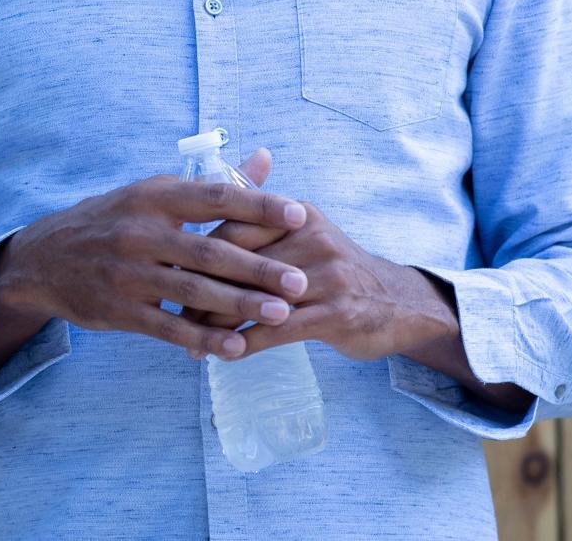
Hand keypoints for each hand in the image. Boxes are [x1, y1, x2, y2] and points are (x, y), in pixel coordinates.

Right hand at [0, 150, 310, 360]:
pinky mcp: (119, 311)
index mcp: (156, 195)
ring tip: (282, 313)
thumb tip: (265, 158)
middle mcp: (141, 231)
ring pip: (193, 292)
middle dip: (258, 267)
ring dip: (240, 305)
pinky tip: (237, 347)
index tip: (300, 215)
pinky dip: (204, 339)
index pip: (215, 197)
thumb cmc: (116, 219)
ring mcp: (128, 273)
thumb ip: (214, 182)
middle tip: (300, 280)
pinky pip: (168, 328)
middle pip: (209, 250)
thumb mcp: (156, 191)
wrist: (45, 257)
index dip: (259, 206)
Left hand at [182, 195, 435, 362]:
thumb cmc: (334, 270)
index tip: (174, 274)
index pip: (236, 225)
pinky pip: (279, 329)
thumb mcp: (303, 235)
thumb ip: (259, 226)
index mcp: (297, 214)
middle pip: (241, 262)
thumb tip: (202, 224)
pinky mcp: (336, 313)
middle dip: (203, 290)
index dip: (201, 253)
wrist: (397, 302)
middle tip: (175, 314)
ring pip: (256, 297)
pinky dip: (246, 343)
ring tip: (192, 342)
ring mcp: (327, 275)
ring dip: (218, 323)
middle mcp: (312, 237)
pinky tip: (224, 356)